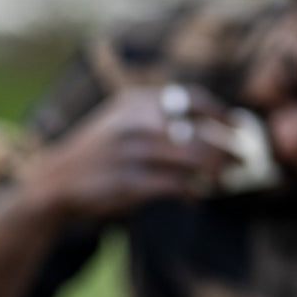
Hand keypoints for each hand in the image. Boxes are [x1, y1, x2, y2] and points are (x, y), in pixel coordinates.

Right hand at [21, 83, 235, 221]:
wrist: (54, 182)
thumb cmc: (96, 154)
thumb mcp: (119, 120)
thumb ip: (155, 117)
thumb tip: (209, 127)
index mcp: (136, 101)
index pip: (191, 100)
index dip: (221, 114)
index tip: (238, 126)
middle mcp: (137, 122)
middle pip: (199, 132)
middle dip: (227, 148)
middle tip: (243, 160)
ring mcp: (133, 153)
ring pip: (194, 158)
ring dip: (217, 171)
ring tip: (227, 181)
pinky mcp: (131, 183)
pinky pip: (177, 185)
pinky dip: (192, 191)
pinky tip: (196, 196)